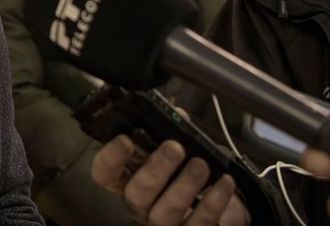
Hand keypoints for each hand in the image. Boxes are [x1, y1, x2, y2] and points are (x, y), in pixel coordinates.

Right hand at [91, 135, 248, 225]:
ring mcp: (163, 223)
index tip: (126, 139)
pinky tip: (224, 183)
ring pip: (164, 213)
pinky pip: (198, 223)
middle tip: (174, 148)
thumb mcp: (181, 147)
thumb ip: (175, 129)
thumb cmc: (192, 172)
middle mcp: (142, 204)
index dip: (110, 158)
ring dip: (184, 185)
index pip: (105, 173)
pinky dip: (213, 202)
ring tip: (201, 164)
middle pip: (135, 194)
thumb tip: (177, 114)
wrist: (223, 205)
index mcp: (131, 179)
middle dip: (154, 169)